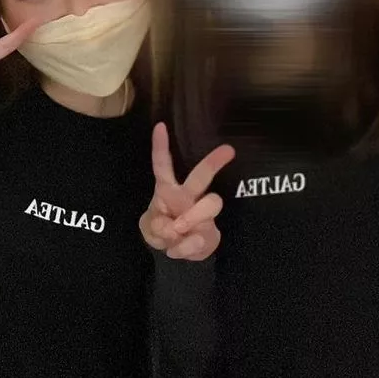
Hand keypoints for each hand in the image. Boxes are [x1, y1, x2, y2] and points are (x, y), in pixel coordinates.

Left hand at [140, 124, 234, 260]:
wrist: (178, 252)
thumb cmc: (163, 230)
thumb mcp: (149, 228)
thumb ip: (156, 225)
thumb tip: (174, 226)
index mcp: (167, 190)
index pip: (163, 165)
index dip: (160, 147)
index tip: (160, 126)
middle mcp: (188, 196)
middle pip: (201, 176)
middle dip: (213, 162)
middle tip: (229, 150)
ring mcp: (202, 213)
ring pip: (211, 203)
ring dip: (193, 217)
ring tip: (177, 230)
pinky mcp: (210, 231)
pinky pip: (201, 237)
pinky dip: (184, 247)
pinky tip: (177, 249)